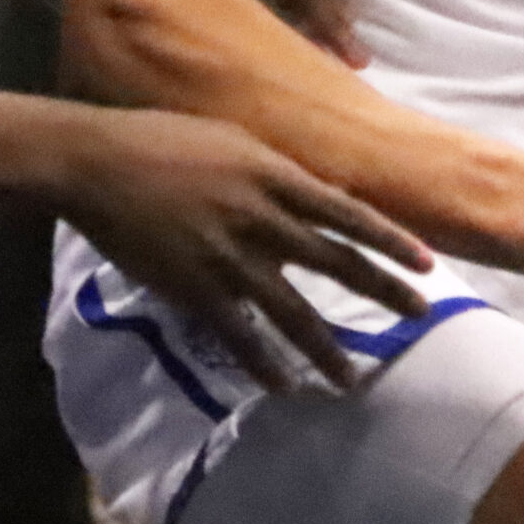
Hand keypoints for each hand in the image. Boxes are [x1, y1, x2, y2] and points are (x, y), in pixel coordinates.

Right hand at [60, 109, 432, 393]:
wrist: (97, 162)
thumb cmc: (160, 139)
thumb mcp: (229, 139)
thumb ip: (273, 169)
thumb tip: (316, 190)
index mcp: (271, 174)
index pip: (347, 212)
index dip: (390, 240)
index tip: (426, 263)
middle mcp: (260, 216)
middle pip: (336, 262)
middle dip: (384, 291)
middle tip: (420, 314)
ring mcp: (228, 256)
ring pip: (293, 311)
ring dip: (327, 349)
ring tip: (352, 378)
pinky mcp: (194, 288)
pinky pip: (238, 335)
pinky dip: (264, 363)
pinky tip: (284, 385)